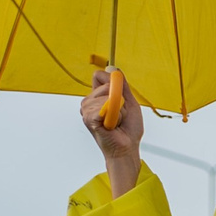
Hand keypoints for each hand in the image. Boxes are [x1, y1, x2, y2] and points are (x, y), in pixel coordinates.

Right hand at [79, 67, 143, 194]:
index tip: (120, 95)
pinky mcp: (89, 118)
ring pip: (106, 96)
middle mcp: (88, 101)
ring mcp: (86, 110)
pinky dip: (115, 116)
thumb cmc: (129, 127)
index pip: (98, 75)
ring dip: (118, 110)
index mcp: (97, 96)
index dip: (112, 81)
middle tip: (120, 114)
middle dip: (119, 98)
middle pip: (104, 84)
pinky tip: (112, 125)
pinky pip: (103, 107)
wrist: (128, 147)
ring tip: (116, 121)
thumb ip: (122, 85)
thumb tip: (113, 68)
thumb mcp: (129, 101)